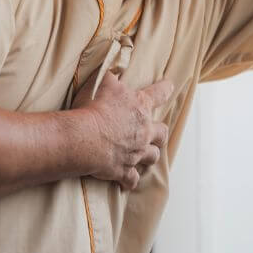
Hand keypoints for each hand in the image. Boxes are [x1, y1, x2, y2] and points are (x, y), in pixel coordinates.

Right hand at [72, 73, 172, 190]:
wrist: (83, 138)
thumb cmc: (92, 107)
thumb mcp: (102, 82)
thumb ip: (111, 75)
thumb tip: (115, 68)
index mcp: (140, 106)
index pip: (159, 93)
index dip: (165, 88)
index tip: (170, 86)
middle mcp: (143, 130)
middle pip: (162, 133)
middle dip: (160, 133)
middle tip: (157, 132)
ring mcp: (135, 152)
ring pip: (152, 157)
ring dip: (149, 156)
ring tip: (145, 156)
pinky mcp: (124, 170)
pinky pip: (131, 180)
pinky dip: (129, 182)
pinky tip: (127, 184)